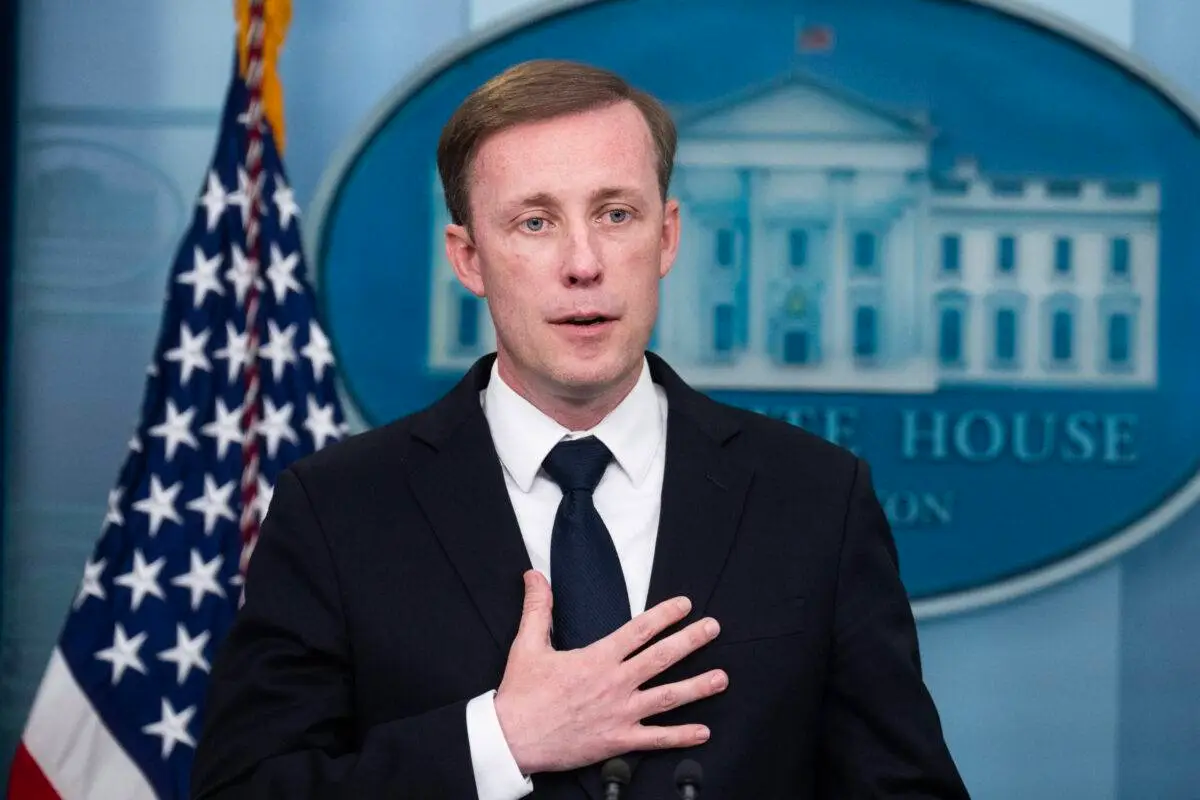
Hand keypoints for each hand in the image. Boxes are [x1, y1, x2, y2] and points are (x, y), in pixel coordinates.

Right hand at [493, 569, 726, 774]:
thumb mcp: (527, 644)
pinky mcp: (618, 740)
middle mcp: (615, 684)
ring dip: (697, 687)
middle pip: (662, 658)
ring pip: (667, 697)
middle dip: (691, 641)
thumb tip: (535, 576)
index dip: (665, 614)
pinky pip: (656, 739)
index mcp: (597, 658)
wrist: (513, 739)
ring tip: (721, 677)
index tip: (685, 604)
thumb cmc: (521, 694)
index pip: (639, 630)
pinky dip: (681, 737)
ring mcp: (620, 714)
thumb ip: (537, 607)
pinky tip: (702, 732)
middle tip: (713, 629)